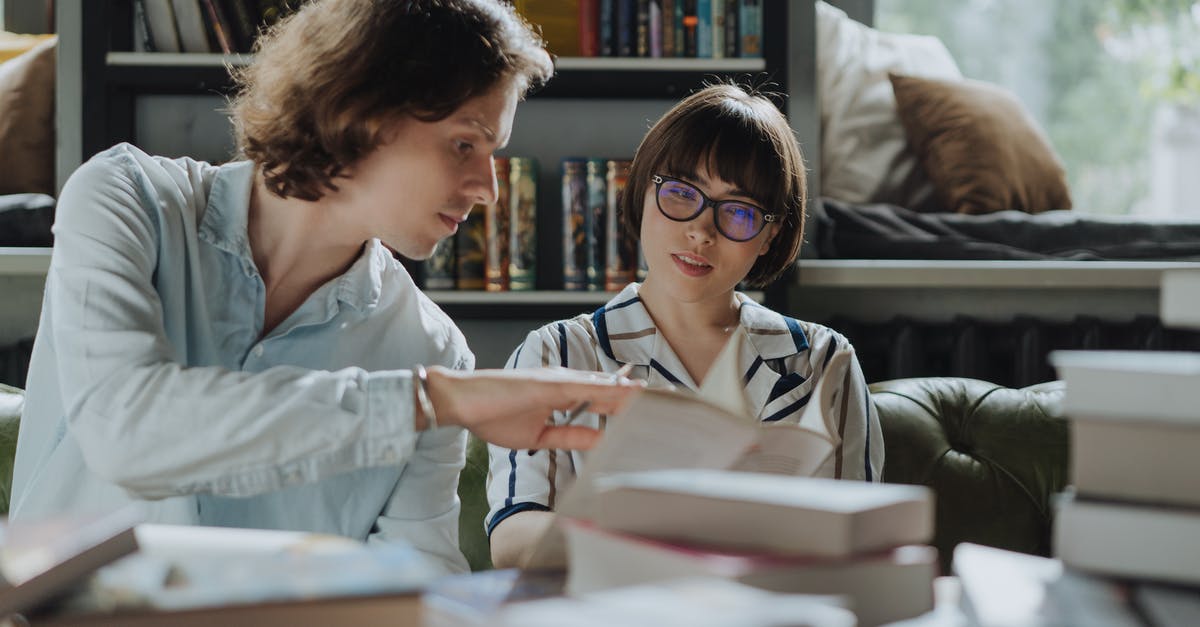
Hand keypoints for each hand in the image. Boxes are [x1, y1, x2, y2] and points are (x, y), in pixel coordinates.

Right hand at [423, 366, 642, 449]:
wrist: (461, 402)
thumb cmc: (492, 415)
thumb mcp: (539, 436)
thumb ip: (570, 436)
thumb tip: (599, 443)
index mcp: (562, 394)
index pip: (604, 399)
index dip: (629, 402)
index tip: (653, 408)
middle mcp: (564, 382)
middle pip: (610, 389)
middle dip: (639, 395)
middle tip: (670, 398)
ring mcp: (558, 380)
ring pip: (604, 385)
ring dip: (631, 390)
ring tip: (659, 395)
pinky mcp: (549, 383)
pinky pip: (585, 386)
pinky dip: (608, 389)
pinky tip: (627, 391)